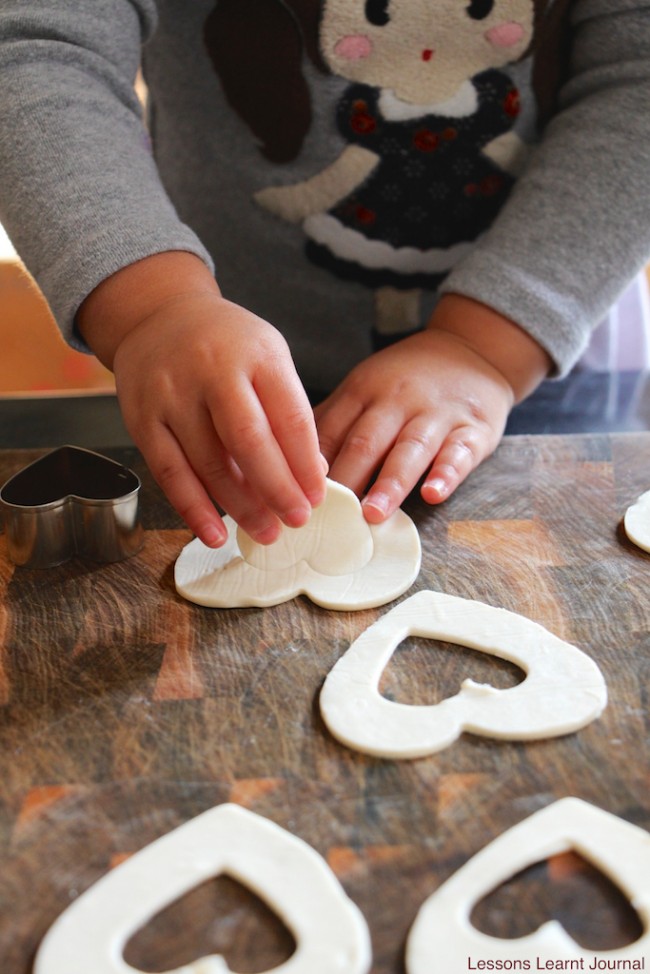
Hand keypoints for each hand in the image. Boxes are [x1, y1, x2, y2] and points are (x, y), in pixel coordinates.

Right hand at [77, 254, 325, 546]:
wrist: (160, 314)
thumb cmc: (227, 345)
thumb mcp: (268, 358)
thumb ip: (288, 411)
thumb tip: (310, 474)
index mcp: (258, 353)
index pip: (289, 417)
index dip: (305, 464)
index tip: (317, 497)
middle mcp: (213, 369)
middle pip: (249, 441)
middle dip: (277, 489)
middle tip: (296, 520)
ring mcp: (173, 394)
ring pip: (208, 463)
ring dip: (240, 507)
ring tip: (265, 532)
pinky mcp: (142, 418)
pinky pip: (169, 473)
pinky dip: (193, 509)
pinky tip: (215, 533)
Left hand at [315, 295, 550, 521]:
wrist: (471, 350)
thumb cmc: (405, 380)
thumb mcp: (364, 387)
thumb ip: (331, 422)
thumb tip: (288, 465)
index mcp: (362, 391)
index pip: (331, 431)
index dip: (313, 465)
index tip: (297, 498)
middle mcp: (397, 401)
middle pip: (366, 442)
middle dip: (347, 478)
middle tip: (329, 516)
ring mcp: (436, 414)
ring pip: (410, 449)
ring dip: (390, 483)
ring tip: (373, 513)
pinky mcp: (473, 429)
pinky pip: (459, 453)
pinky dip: (446, 474)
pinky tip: (432, 494)